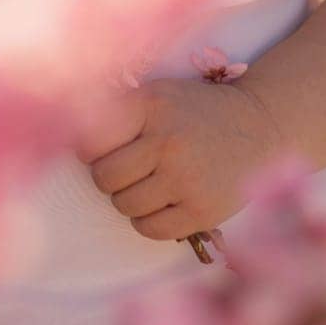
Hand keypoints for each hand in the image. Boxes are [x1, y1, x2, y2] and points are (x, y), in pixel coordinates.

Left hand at [74, 76, 275, 243]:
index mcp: (152, 104)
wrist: (261, 127)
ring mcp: (186, 178)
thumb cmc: (197, 113)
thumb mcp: (160, 95)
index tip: (105, 149)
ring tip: (152, 183)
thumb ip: (118, 110)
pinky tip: (165, 202)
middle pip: (104, 177)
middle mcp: (168, 140)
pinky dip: (149, 220)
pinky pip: (149, 229)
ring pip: (124, 205)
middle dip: (111, 177)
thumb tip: (64, 132)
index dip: (90, 149)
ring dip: (131, 199)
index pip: (90, 139)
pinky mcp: (202, 211)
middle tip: (131, 169)